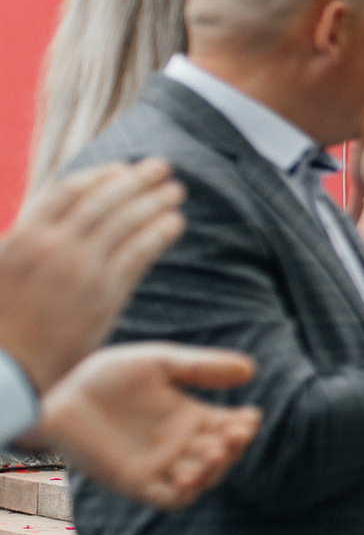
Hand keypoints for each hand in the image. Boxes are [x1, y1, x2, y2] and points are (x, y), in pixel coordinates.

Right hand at [0, 159, 186, 390]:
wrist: (6, 368)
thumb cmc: (0, 324)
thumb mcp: (0, 270)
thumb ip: (24, 242)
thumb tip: (41, 224)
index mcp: (22, 236)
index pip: (67, 191)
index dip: (98, 177)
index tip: (119, 169)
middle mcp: (53, 245)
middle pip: (104, 199)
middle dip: (136, 180)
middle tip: (161, 166)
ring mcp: (80, 268)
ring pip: (126, 221)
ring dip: (155, 201)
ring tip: (176, 191)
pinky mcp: (105, 293)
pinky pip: (139, 252)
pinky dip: (159, 232)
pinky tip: (175, 223)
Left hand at [35, 343, 260, 509]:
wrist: (58, 397)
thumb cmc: (106, 377)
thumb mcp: (158, 363)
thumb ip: (200, 367)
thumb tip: (250, 370)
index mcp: (191, 417)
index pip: (231, 427)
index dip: (245, 426)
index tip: (248, 416)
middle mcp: (181, 445)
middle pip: (223, 454)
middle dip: (234, 446)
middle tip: (232, 432)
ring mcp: (161, 466)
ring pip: (203, 479)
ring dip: (214, 469)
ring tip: (213, 451)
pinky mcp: (137, 483)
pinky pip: (170, 498)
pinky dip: (185, 491)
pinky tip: (187, 475)